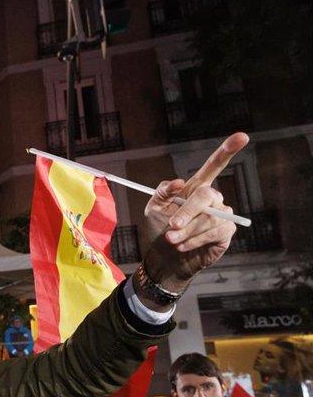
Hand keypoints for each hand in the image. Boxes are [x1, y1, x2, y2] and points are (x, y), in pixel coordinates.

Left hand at [140, 133, 248, 300]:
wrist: (163, 259)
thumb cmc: (158, 230)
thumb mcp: (152, 208)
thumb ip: (163, 191)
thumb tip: (180, 182)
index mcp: (195, 188)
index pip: (213, 166)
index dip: (227, 151)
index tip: (242, 136)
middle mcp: (212, 199)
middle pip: (206, 195)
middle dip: (187, 212)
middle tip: (171, 226)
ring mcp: (222, 215)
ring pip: (209, 217)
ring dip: (187, 231)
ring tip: (171, 240)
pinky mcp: (226, 233)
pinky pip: (215, 232)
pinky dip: (195, 240)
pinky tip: (184, 246)